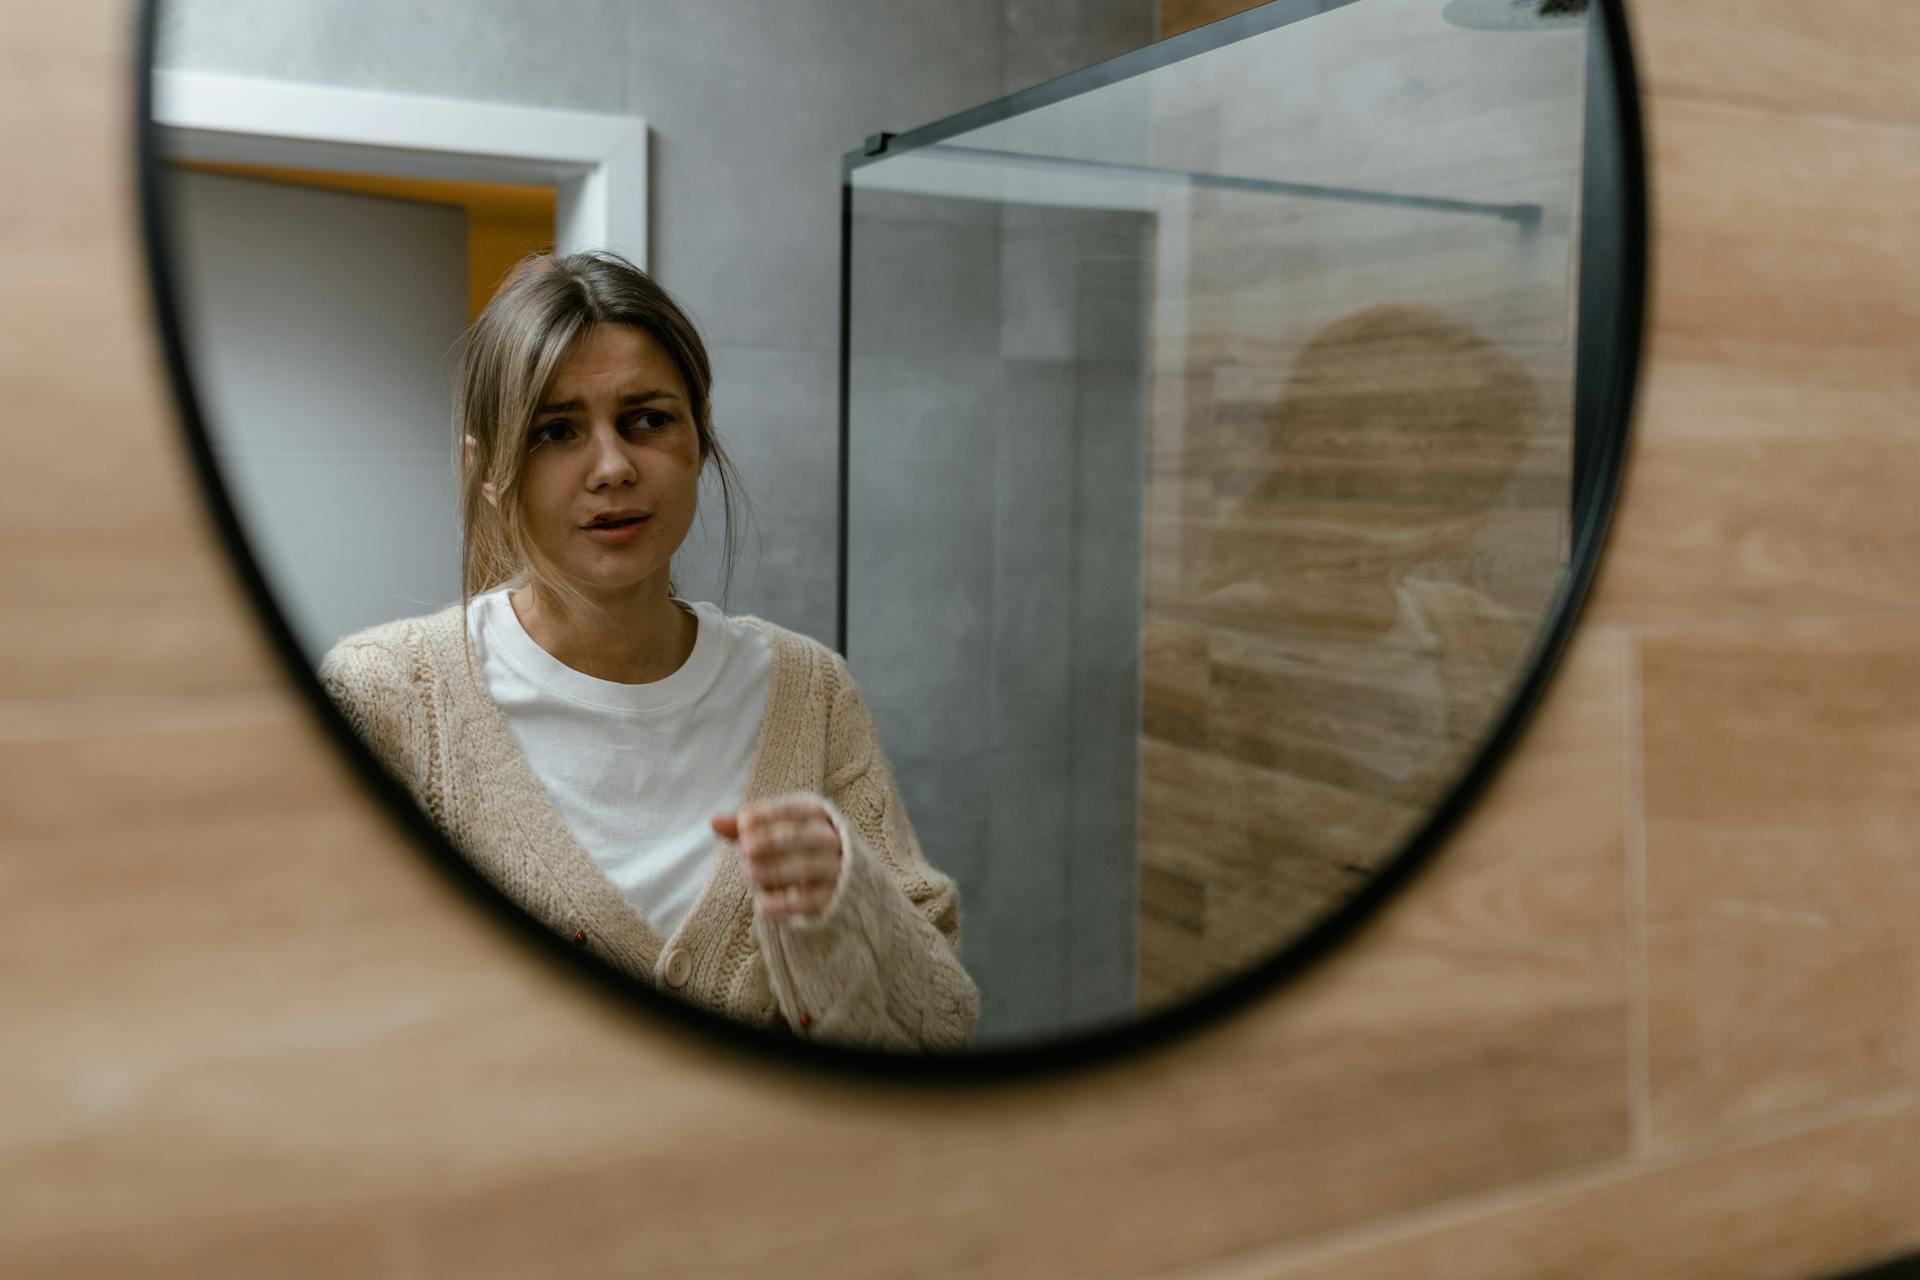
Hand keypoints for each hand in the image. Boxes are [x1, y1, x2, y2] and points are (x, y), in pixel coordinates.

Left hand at [710, 793, 843, 919]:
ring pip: (805, 867)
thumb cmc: (795, 847)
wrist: (837, 879)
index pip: (793, 810)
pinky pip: (808, 901)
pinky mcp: (830, 898)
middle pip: (799, 836)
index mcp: (816, 815)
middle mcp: (829, 838)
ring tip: (748, 875)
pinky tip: (760, 907)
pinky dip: (783, 905)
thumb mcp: (773, 831)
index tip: (744, 822)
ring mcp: (832, 868)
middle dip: (771, 840)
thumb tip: (713, 820)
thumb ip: (743, 828)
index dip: (768, 814)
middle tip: (745, 848)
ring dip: (775, 871)